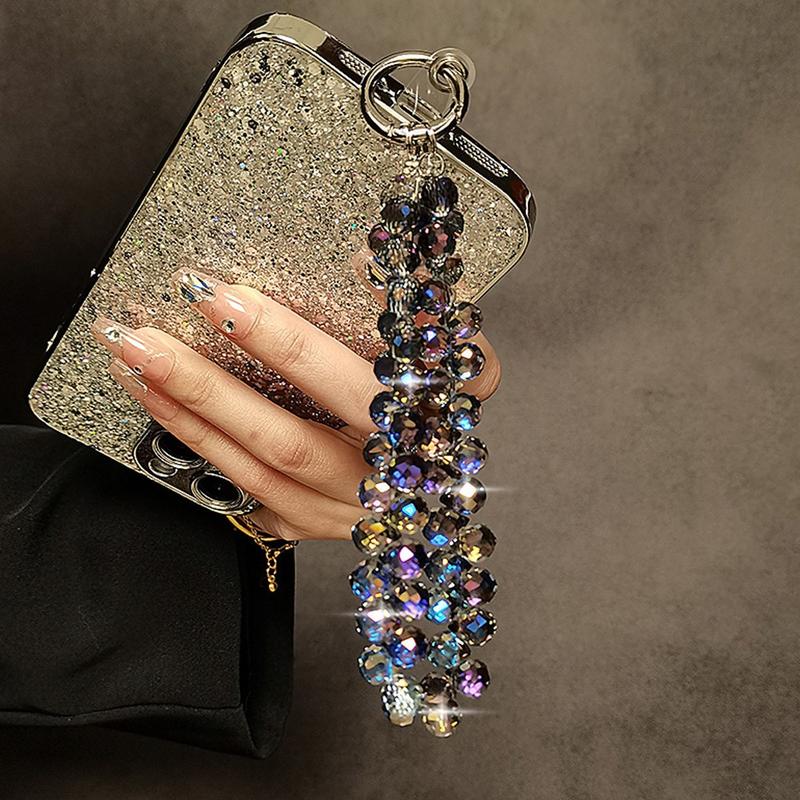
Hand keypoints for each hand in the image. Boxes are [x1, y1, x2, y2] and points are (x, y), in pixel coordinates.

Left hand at [91, 269, 500, 540]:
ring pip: (259, 472)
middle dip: (210, 389)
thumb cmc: (436, 397)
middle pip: (290, 441)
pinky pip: (249, 493)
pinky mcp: (314, 522)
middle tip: (145, 340)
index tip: (222, 297)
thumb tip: (360, 258)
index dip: (282, 343)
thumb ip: (413, 305)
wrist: (436, 469)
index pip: (346, 385)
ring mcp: (346, 510)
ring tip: (134, 366)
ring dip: (190, 418)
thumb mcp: (448, 347)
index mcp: (423, 428)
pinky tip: (161, 407)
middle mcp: (385, 480)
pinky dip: (201, 447)